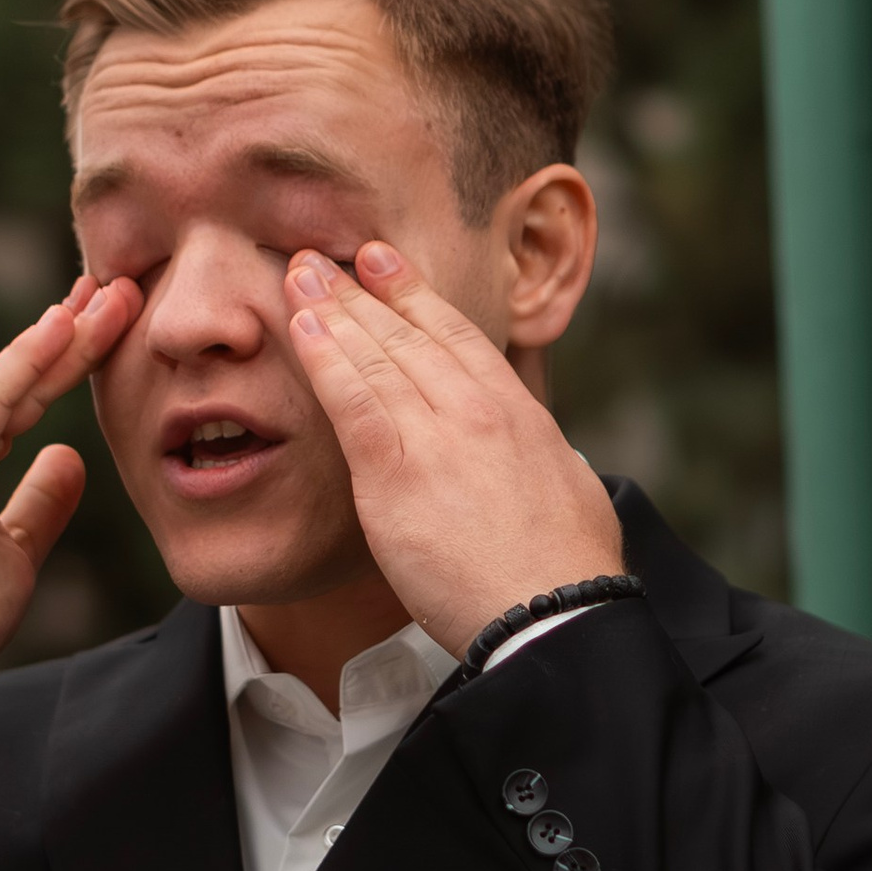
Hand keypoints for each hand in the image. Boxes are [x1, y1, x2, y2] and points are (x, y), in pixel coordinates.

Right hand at [0, 276, 138, 719]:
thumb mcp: (12, 550)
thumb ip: (40, 501)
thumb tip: (74, 458)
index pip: (18, 392)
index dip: (67, 356)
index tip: (110, 318)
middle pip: (16, 374)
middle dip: (73, 329)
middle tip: (123, 284)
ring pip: (9, 378)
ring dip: (65, 335)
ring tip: (114, 296)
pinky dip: (27, 363)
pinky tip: (63, 327)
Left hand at [284, 243, 624, 654]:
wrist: (554, 612)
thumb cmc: (570, 569)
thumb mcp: (574, 490)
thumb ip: (543, 460)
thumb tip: (549, 459)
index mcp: (518, 413)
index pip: (456, 335)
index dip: (413, 294)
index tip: (382, 261)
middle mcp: (476, 409)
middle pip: (407, 335)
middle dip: (359, 291)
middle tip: (321, 258)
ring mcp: (436, 435)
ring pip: (375, 357)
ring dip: (331, 310)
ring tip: (297, 275)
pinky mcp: (397, 472)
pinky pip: (352, 401)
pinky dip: (324, 358)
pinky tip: (300, 328)